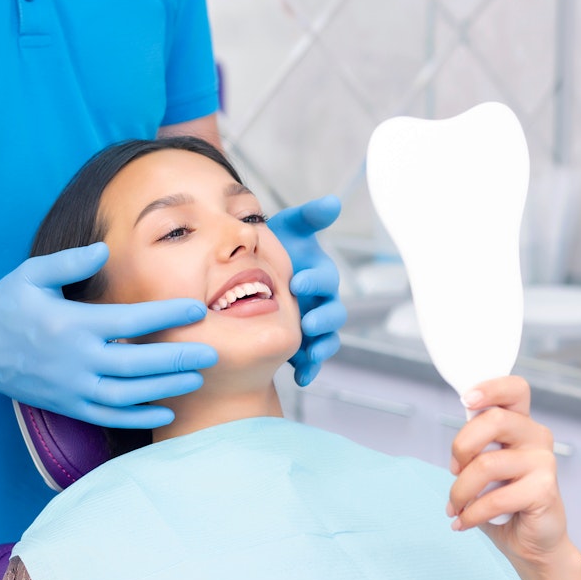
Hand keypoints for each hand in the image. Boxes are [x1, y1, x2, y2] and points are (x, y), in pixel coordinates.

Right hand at [0, 243, 217, 427]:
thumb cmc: (6, 305)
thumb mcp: (31, 274)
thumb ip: (70, 261)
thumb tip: (105, 250)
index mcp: (71, 325)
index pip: (130, 321)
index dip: (167, 315)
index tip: (197, 309)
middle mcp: (75, 360)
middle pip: (137, 364)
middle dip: (178, 359)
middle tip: (212, 352)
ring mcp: (72, 388)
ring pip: (127, 395)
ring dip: (165, 388)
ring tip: (197, 378)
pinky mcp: (68, 406)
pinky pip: (109, 416)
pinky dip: (139, 416)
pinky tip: (166, 410)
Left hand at [267, 195, 346, 385]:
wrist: (247, 276)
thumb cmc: (272, 249)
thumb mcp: (287, 230)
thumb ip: (308, 217)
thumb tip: (333, 202)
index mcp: (318, 276)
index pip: (325, 279)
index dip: (316, 280)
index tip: (298, 281)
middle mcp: (320, 302)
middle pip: (333, 313)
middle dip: (323, 318)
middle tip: (307, 320)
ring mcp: (311, 326)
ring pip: (326, 339)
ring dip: (321, 347)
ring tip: (310, 353)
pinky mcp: (301, 347)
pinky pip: (311, 361)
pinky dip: (309, 369)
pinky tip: (299, 377)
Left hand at [446, 376, 567, 562]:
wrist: (530, 543)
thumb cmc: (502, 501)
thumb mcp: (483, 469)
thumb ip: (474, 449)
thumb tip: (457, 448)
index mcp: (520, 424)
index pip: (514, 389)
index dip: (490, 388)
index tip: (466, 400)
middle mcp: (536, 436)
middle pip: (494, 419)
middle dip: (461, 446)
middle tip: (453, 471)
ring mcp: (544, 461)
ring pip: (486, 464)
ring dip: (460, 490)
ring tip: (454, 507)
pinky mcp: (544, 490)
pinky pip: (495, 498)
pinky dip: (472, 514)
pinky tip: (464, 522)